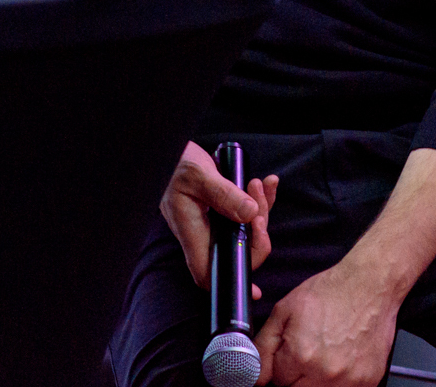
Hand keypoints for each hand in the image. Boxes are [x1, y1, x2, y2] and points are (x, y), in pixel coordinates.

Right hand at [158, 141, 278, 298]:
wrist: (168, 148)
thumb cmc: (175, 162)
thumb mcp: (199, 174)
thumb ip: (223, 194)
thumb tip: (249, 214)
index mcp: (191, 231)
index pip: (209, 271)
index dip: (230, 282)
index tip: (255, 288)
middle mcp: (201, 232)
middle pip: (236, 250)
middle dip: (257, 231)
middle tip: (259, 206)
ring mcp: (211, 221)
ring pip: (244, 230)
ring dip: (260, 210)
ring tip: (260, 186)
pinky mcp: (218, 208)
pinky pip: (244, 212)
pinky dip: (258, 200)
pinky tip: (267, 184)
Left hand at [253, 260, 396, 385]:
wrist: (369, 286)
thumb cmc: (330, 293)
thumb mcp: (284, 311)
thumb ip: (263, 346)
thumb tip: (255, 374)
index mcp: (301, 355)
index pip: (277, 381)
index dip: (280, 367)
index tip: (288, 355)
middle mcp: (325, 372)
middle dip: (295, 375)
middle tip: (306, 352)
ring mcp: (349, 380)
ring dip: (316, 379)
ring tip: (324, 354)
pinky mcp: (368, 381)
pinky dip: (338, 380)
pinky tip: (340, 358)